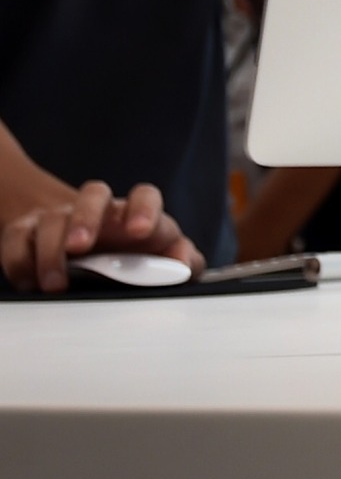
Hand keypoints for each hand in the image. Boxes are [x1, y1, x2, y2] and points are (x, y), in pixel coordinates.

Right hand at [1, 180, 203, 294]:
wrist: (84, 245)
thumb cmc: (130, 252)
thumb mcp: (161, 256)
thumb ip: (183, 260)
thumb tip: (185, 263)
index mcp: (136, 214)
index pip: (144, 195)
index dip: (143, 209)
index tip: (140, 231)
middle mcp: (98, 211)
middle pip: (93, 195)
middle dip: (86, 219)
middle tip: (79, 247)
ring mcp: (60, 218)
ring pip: (52, 219)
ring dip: (50, 251)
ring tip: (55, 283)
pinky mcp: (27, 232)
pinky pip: (17, 239)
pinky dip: (21, 261)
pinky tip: (29, 281)